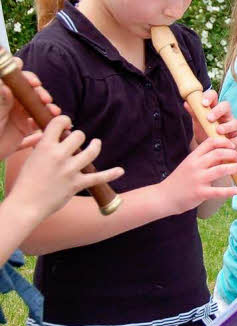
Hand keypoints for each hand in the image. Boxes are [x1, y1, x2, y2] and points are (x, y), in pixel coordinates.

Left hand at [0, 65, 59, 157]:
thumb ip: (2, 101)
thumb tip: (6, 86)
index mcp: (4, 95)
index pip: (18, 80)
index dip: (28, 78)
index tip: (35, 83)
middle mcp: (13, 102)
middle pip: (31, 91)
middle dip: (41, 93)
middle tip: (46, 100)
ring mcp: (20, 113)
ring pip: (38, 105)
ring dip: (48, 107)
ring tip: (54, 111)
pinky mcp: (25, 126)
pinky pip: (39, 121)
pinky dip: (48, 121)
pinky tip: (54, 122)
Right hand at [7, 115, 123, 221]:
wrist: (26, 204)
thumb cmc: (27, 180)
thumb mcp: (32, 157)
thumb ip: (44, 143)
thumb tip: (54, 132)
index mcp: (45, 147)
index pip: (59, 123)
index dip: (65, 121)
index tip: (66, 125)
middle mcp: (59, 156)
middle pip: (79, 136)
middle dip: (78, 137)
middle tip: (75, 141)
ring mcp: (69, 170)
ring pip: (91, 151)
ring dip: (95, 146)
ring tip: (96, 143)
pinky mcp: (77, 184)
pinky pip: (98, 177)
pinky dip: (111, 174)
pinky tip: (120, 171)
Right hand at [162, 136, 236, 213]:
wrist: (163, 197)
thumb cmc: (179, 181)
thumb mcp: (189, 165)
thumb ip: (204, 160)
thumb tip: (224, 155)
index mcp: (193, 157)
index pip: (210, 142)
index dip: (224, 142)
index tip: (233, 146)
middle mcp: (195, 166)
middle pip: (218, 153)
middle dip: (233, 154)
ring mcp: (198, 179)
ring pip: (221, 170)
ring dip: (235, 168)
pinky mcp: (199, 193)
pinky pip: (218, 191)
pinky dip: (230, 190)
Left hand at [187, 89, 236, 148]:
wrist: (210, 149)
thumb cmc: (205, 132)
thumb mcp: (198, 123)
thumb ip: (194, 113)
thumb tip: (186, 103)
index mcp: (214, 108)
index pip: (214, 96)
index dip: (210, 97)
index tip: (204, 104)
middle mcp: (226, 115)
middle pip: (226, 106)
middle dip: (218, 111)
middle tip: (209, 119)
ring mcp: (234, 125)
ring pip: (235, 122)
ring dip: (227, 126)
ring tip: (218, 131)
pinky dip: (234, 141)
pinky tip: (227, 144)